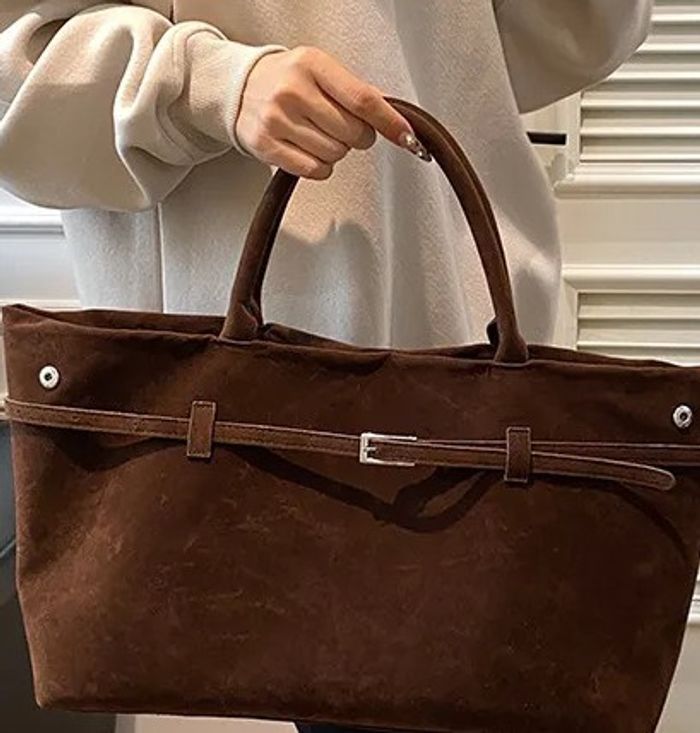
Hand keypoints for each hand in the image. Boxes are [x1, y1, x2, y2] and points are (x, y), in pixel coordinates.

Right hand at [235, 45, 414, 179]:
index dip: (390, 122)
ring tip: (318, 134)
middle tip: (343, 128)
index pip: (362, 99)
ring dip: (336, 151)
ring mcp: (278, 120)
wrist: (238, 88)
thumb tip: (392, 116)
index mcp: (312, 65)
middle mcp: (293, 91)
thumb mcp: (319, 70)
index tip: (407, 137)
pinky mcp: (267, 146)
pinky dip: (320, 166)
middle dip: (357, 137)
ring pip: (335, 155)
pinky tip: (309, 150)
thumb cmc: (286, 79)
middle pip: (352, 133)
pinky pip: (314, 170)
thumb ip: (353, 90)